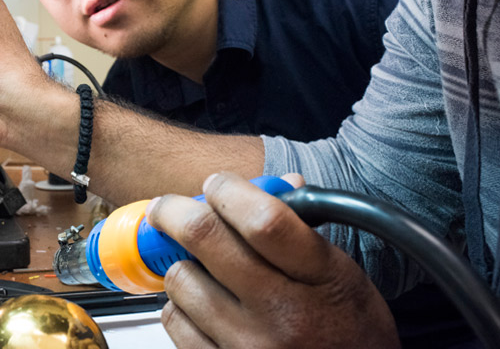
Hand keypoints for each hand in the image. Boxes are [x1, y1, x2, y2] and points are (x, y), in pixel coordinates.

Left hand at [146, 172, 399, 348]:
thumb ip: (300, 229)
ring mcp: (248, 346)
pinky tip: (203, 307)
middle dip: (174, 211)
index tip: (216, 184)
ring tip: (204, 271)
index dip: (228, 190)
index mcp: (321, 280)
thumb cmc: (349, 332)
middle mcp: (282, 315)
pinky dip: (182, 306)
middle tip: (168, 208)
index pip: (262, 218)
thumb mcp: (342, 275)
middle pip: (204, 237)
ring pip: (181, 278)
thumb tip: (270, 184)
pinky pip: (175, 320)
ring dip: (185, 265)